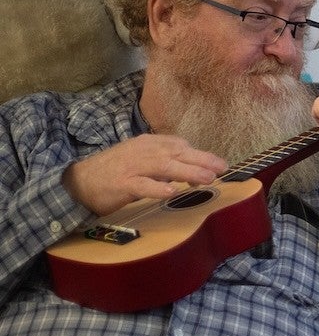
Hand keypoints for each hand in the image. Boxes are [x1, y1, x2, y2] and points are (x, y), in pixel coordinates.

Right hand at [62, 135, 227, 215]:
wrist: (78, 181)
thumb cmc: (115, 172)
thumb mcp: (142, 161)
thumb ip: (166, 163)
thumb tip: (195, 173)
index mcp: (148, 144)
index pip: (179, 145)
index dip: (200, 154)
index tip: (219, 165)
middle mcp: (142, 152)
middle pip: (176, 153)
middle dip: (201, 160)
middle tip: (222, 169)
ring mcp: (131, 167)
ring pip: (163, 166)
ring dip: (187, 172)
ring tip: (206, 179)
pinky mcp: (121, 184)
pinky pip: (141, 185)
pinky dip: (157, 188)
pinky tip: (171, 192)